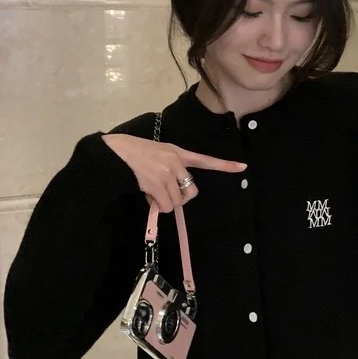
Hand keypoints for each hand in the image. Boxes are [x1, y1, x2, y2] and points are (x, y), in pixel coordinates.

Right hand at [102, 133, 245, 211]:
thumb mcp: (158, 154)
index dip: (225, 165)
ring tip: (150, 189)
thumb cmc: (134, 154)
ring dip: (163, 202)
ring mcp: (166, 173)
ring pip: (175, 202)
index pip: (205, 160)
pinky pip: (164, 206)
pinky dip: (155, 205)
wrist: (115, 153)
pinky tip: (145, 193)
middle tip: (164, 194)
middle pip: (190, 192)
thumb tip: (173, 197)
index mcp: (178, 152)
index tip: (243, 167)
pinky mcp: (156, 184)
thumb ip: (171, 170)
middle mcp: (175, 162)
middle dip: (179, 198)